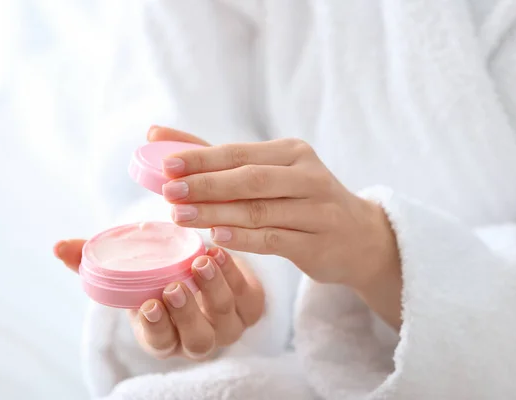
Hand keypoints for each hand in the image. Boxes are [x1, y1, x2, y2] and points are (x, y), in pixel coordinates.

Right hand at [54, 239, 263, 359]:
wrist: (206, 262)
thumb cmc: (162, 271)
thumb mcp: (130, 268)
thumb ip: (96, 262)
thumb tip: (59, 247)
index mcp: (167, 335)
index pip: (160, 343)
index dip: (155, 328)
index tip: (148, 304)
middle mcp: (199, 337)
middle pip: (197, 340)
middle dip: (186, 314)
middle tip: (175, 286)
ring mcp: (229, 323)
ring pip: (225, 317)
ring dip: (213, 290)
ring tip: (201, 262)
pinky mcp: (250, 305)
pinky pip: (246, 296)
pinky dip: (234, 275)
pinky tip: (221, 253)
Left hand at [155, 128, 401, 327]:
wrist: (359, 236)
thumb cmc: (302, 200)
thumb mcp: (271, 172)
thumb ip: (216, 156)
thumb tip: (156, 134)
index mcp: (293, 153)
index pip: (239, 153)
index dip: (202, 159)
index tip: (166, 166)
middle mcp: (308, 176)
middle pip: (250, 179)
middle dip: (206, 185)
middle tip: (169, 193)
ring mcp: (316, 210)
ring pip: (259, 210)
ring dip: (217, 213)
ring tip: (181, 217)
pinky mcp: (318, 242)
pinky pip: (275, 239)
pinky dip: (244, 238)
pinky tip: (218, 238)